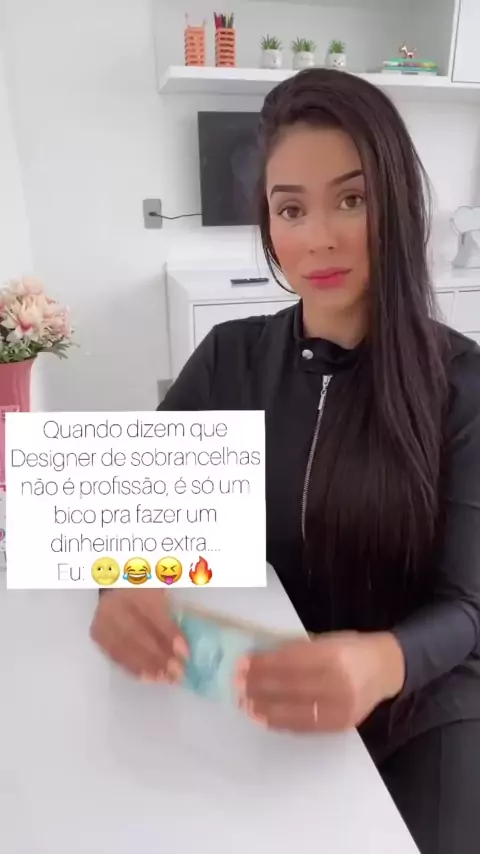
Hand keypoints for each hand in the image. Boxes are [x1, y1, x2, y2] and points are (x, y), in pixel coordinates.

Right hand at [90, 589, 188, 682]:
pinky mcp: (97, 635)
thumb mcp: (161, 593)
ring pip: (124, 648)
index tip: (184, 653)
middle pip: (135, 633)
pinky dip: (134, 669)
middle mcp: (113, 602)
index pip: (151, 611)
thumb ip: (171, 613)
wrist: (118, 587)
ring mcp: (102, 619)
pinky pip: (116, 655)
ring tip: (166, 678)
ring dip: (147, 667)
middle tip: (177, 671)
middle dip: (158, 656)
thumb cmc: (147, 591)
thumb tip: (182, 647)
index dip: (168, 633)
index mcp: (132, 585)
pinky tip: (150, 677)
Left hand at [235, 631, 404, 732]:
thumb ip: (296, 650)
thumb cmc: (350, 649)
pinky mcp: (340, 725)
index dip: (263, 664)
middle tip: (237, 686)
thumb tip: (259, 660)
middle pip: (289, 687)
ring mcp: (341, 707)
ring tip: (244, 704)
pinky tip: (263, 717)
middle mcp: (339, 682)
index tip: (242, 664)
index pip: (290, 662)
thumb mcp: (326, 640)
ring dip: (264, 708)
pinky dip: (281, 722)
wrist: (385, 669)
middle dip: (259, 686)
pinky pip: (305, 726)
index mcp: (334, 655)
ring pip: (294, 710)